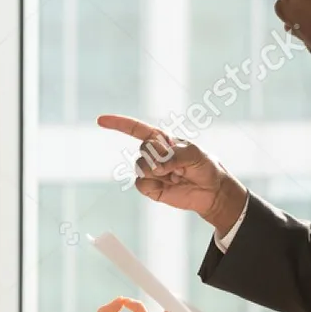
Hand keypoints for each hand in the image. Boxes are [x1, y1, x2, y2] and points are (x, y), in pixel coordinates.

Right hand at [98, 114, 248, 236]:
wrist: (209, 191)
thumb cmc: (203, 166)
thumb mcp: (193, 154)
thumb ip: (173, 157)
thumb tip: (156, 168)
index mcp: (161, 140)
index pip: (136, 129)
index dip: (118, 124)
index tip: (100, 120)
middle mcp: (152, 154)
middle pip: (143, 149)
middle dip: (160, 156)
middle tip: (179, 165)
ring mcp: (149, 171)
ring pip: (141, 167)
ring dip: (159, 171)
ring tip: (176, 175)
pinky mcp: (149, 187)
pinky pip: (141, 183)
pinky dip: (154, 184)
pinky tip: (168, 185)